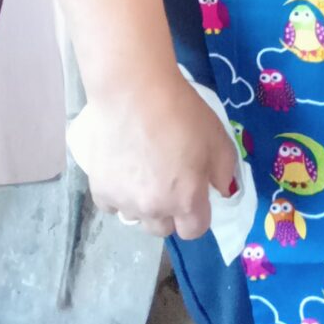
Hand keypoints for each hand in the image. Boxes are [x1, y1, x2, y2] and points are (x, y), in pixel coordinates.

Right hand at [79, 74, 239, 239]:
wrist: (134, 93)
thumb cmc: (182, 113)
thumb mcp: (218, 139)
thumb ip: (224, 172)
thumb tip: (221, 191)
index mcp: (186, 200)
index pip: (194, 230)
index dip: (198, 215)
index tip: (196, 194)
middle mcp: (154, 209)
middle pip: (164, 229)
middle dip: (170, 211)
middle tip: (169, 180)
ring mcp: (124, 203)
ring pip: (137, 217)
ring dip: (143, 204)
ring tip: (144, 172)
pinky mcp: (99, 191)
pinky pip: (112, 205)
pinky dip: (119, 194)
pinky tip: (123, 169)